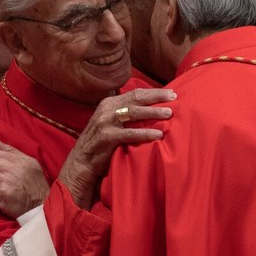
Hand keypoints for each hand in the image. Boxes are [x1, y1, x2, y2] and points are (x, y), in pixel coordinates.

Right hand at [59, 87, 176, 208]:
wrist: (81, 163)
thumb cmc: (101, 144)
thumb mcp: (111, 123)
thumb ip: (125, 115)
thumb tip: (151, 109)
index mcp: (109, 103)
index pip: (135, 93)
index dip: (154, 92)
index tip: (171, 93)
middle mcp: (106, 109)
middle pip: (136, 98)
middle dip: (157, 97)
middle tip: (174, 98)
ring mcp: (105, 122)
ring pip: (133, 112)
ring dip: (153, 112)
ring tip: (169, 114)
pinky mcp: (106, 137)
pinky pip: (129, 133)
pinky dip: (145, 133)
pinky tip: (158, 135)